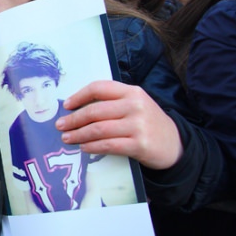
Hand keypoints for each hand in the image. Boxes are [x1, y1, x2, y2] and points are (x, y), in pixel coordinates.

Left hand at [55, 80, 182, 169]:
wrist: (175, 144)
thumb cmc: (147, 123)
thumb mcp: (135, 104)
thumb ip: (112, 102)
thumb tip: (77, 108)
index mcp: (131, 92)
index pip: (99, 88)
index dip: (79, 96)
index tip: (66, 105)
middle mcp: (135, 106)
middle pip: (95, 111)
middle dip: (73, 119)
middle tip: (60, 126)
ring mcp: (138, 125)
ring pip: (99, 129)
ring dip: (79, 134)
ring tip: (67, 138)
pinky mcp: (140, 145)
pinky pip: (109, 145)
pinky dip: (92, 146)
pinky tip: (84, 147)